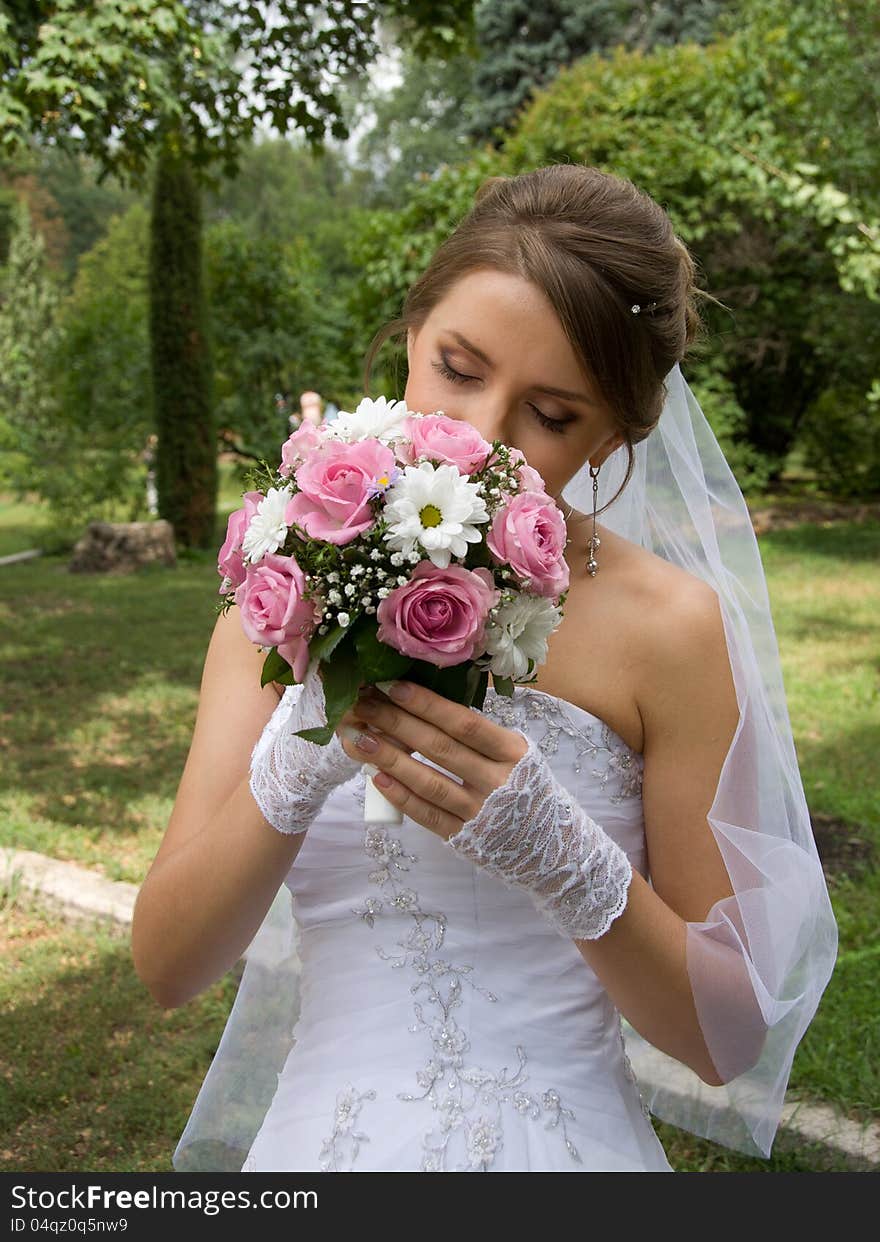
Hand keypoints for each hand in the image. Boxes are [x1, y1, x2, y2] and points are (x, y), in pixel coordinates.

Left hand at [335, 680, 528, 840]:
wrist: (551, 845)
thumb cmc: (526, 786)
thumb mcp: (516, 754)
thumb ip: (479, 734)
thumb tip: (425, 705)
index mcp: (512, 751)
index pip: (464, 722)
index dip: (428, 704)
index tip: (394, 686)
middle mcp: (497, 780)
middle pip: (440, 747)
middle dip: (397, 723)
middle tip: (363, 705)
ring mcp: (480, 812)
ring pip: (429, 782)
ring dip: (391, 759)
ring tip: (360, 740)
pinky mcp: (464, 837)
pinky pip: (428, 815)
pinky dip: (402, 797)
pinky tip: (378, 779)